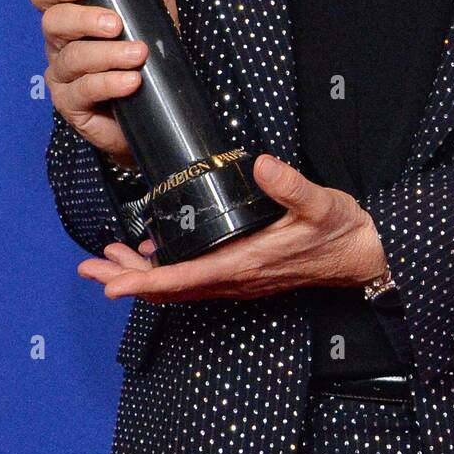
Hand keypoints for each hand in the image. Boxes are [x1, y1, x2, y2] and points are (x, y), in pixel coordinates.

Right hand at [29, 0, 178, 168]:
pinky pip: (83, 90)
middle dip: (84, 19)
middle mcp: (60, 44)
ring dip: (107, 55)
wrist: (156, 108)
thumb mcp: (158, 14)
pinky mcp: (70, 105)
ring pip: (72, 58)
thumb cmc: (148, 56)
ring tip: (138, 55)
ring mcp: (62, 75)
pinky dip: (108, 83)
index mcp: (72, 17)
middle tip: (116, 24)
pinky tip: (131, 82)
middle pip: (52, 22)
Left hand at [76, 155, 387, 301]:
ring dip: (141, 275)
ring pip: (179, 285)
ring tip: (108, 258)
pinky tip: (151, 255)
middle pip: (171, 288)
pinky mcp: (244, 272)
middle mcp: (237, 278)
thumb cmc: (341, 230)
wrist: (362, 255)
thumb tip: (262, 165)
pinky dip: (166, 272)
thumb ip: (290, 185)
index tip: (111, 283)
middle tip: (91, 266)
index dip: (145, 283)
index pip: (186, 278)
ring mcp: (239, 279)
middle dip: (127, 278)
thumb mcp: (320, 202)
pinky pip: (195, 278)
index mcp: (248, 262)